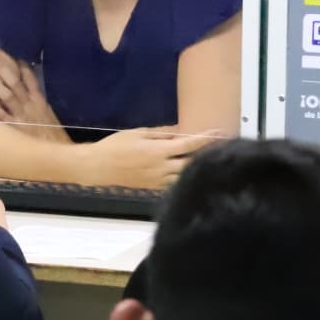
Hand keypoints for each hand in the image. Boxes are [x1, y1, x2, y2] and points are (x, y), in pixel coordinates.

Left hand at [0, 48, 68, 142]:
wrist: (58, 154)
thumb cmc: (53, 135)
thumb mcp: (49, 115)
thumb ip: (38, 102)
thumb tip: (29, 90)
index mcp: (40, 100)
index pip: (30, 78)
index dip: (20, 65)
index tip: (11, 52)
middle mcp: (30, 104)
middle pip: (14, 82)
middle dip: (2, 68)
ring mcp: (22, 115)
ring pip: (6, 94)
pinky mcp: (15, 127)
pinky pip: (1, 115)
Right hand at [78, 127, 223, 189]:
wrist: (98, 168)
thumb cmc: (115, 146)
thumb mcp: (136, 134)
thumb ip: (160, 134)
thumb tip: (179, 131)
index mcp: (159, 151)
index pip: (189, 144)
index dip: (207, 138)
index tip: (221, 132)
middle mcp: (163, 168)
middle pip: (193, 163)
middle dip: (207, 155)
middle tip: (220, 148)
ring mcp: (159, 181)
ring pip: (185, 175)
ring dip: (197, 167)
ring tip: (208, 159)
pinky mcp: (153, 188)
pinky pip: (174, 183)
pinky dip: (183, 177)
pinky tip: (188, 172)